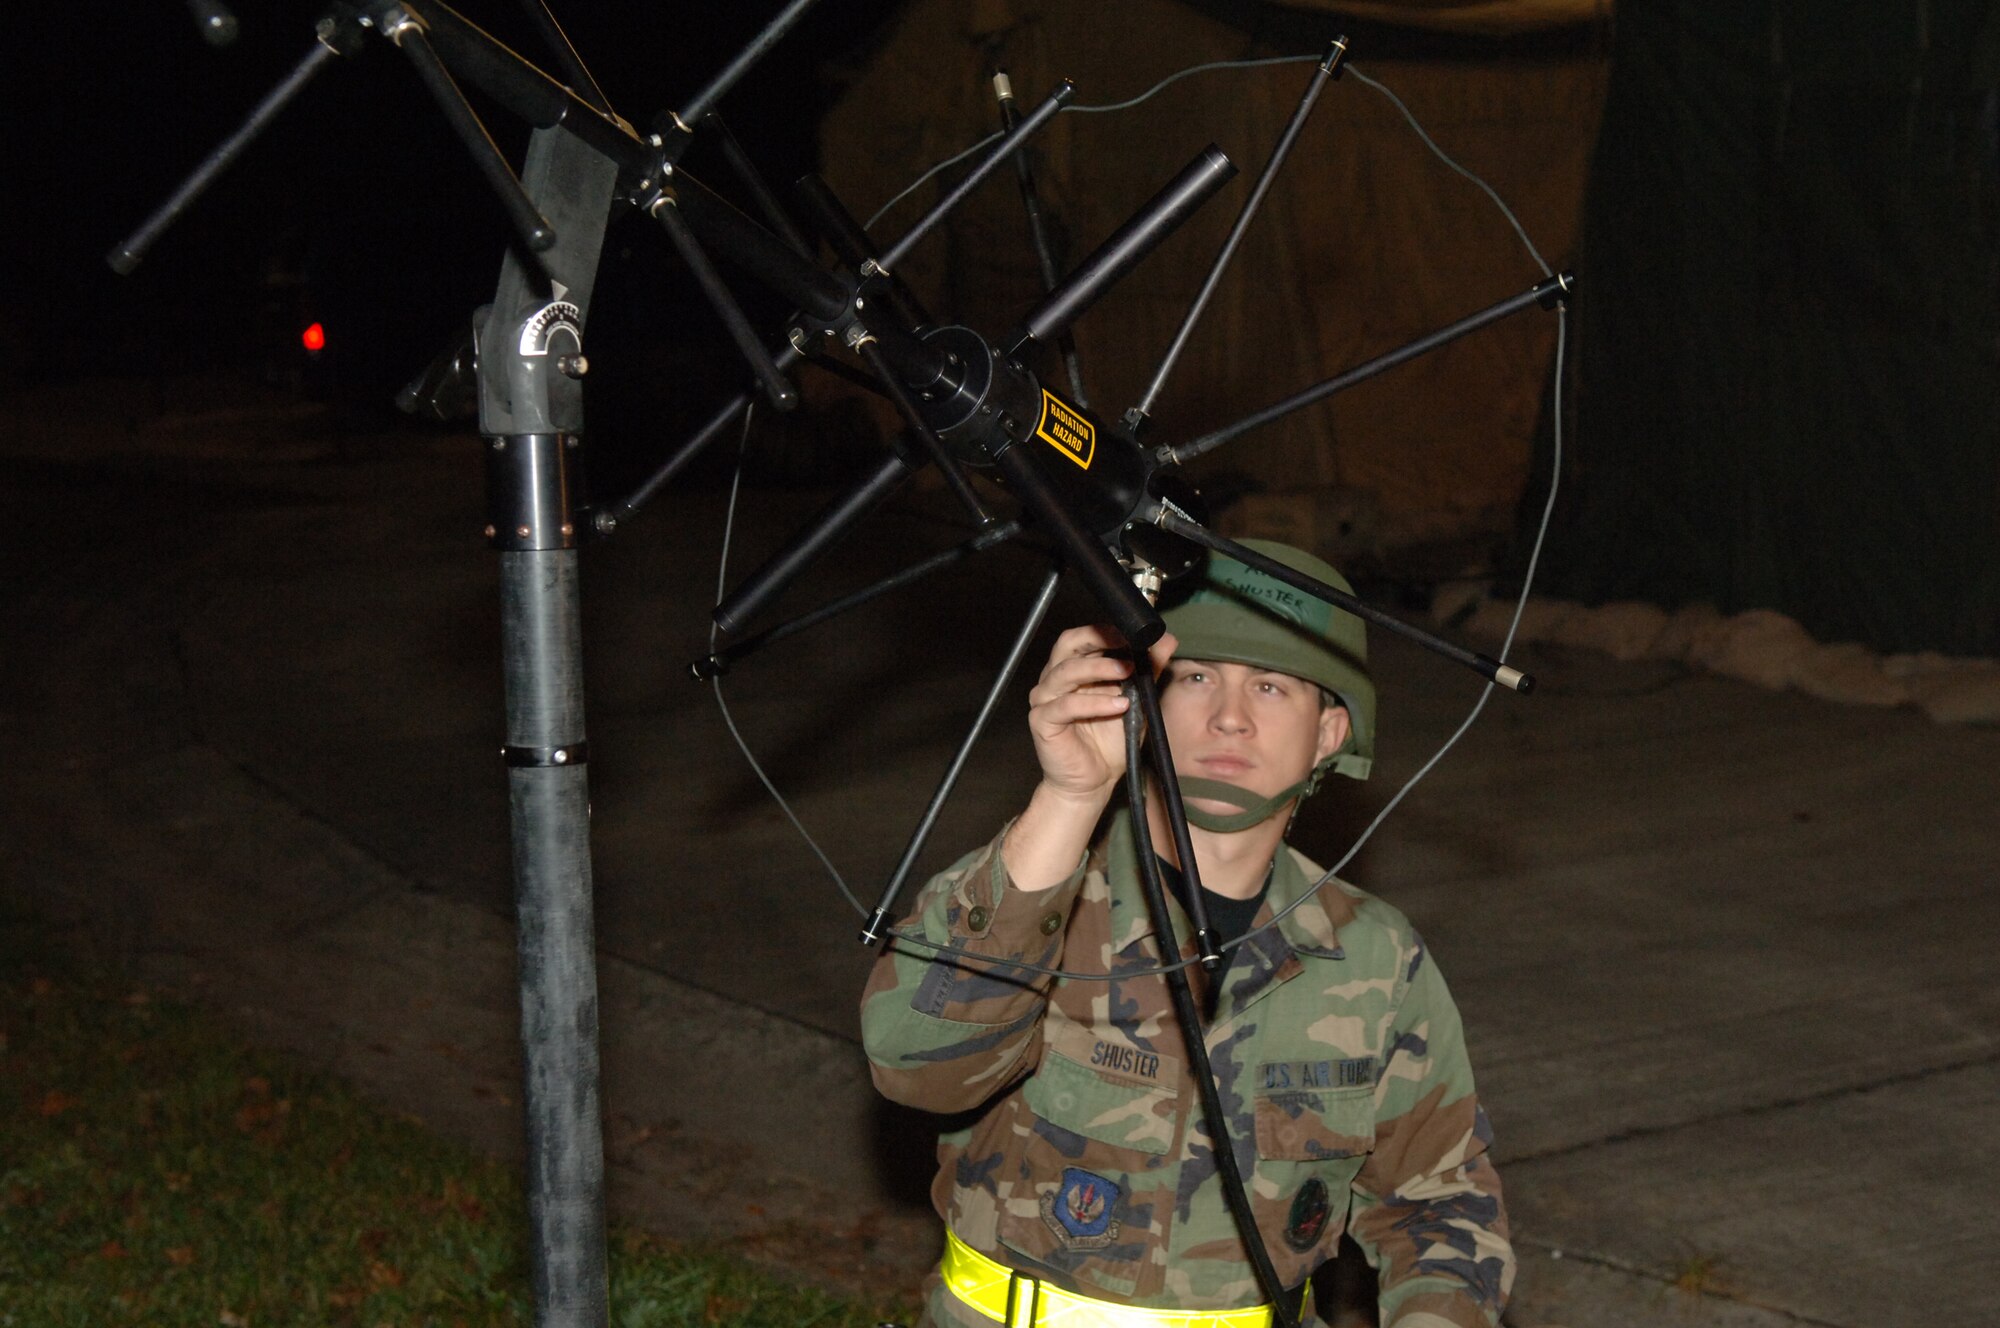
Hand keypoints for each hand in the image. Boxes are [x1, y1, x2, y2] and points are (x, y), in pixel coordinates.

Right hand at [1024, 624, 1178, 808]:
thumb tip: (1167, 640)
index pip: (1085, 637)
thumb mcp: (1138, 700)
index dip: (1107, 630)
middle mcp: (1056, 678)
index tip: (1135, 631)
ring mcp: (1045, 699)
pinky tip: (1119, 706)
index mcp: (1076, 668)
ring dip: (1099, 669)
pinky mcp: (1042, 721)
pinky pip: (1065, 706)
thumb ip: (1148, 670)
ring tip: (1126, 672)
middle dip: (1097, 638)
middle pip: (1068, 645)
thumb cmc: (1110, 740)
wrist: (1095, 781)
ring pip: (1066, 672)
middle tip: (1126, 642)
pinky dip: (1093, 703)